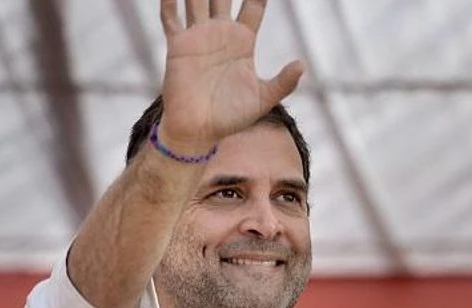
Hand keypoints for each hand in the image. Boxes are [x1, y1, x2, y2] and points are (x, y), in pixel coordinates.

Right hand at [157, 0, 304, 148]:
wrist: (198, 131)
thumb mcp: (263, 99)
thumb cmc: (230, 118)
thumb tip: (302, 64)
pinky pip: (171, 19)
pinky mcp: (178, 46)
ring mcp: (198, 37)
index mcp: (243, 42)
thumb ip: (283, 82)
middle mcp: (220, 34)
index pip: (253, 7)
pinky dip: (169, 3)